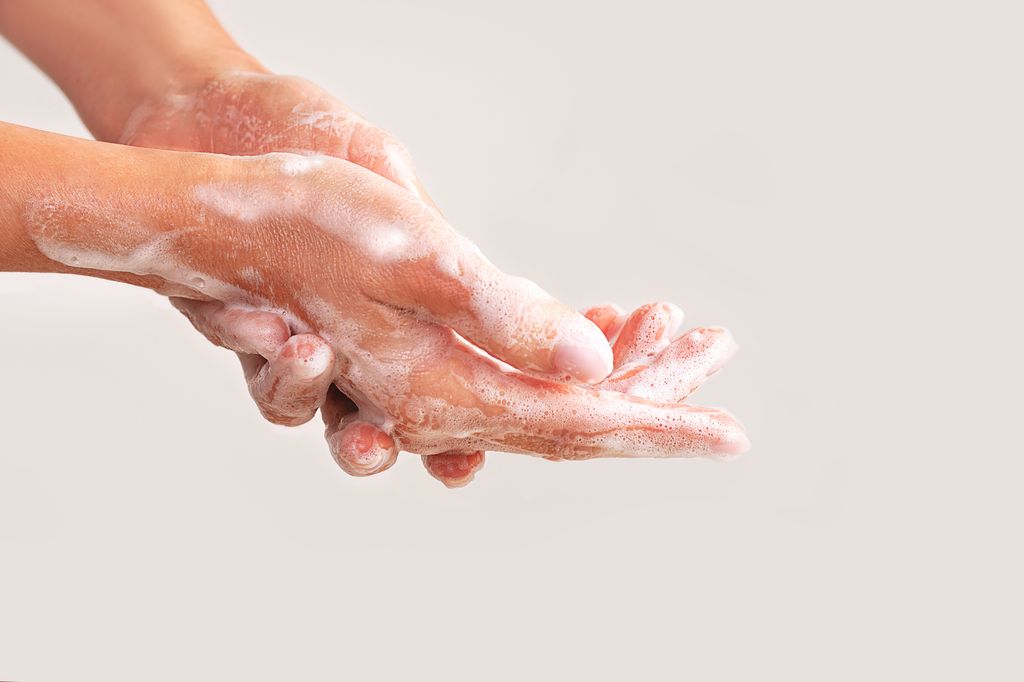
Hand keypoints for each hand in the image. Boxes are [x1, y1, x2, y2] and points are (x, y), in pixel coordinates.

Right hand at [25, 149, 746, 468]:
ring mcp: (431, 380)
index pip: (578, 425)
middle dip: (653, 398)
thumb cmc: (307, 221)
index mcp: (444, 392)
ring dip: (617, 368)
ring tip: (671, 329)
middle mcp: (440, 401)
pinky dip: (570, 344)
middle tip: (717, 359)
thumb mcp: (414, 260)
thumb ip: (507, 319)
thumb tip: (592, 368)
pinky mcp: (425, 346)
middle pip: (573, 420)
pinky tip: (604, 317)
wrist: (222, 209)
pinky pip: (516, 366)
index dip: (659, 428)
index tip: (730, 436)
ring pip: (549, 395)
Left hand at [118, 69, 499, 484]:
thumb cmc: (318, 147)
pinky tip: (262, 316)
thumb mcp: (395, 187)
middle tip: (377, 444)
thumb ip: (448, 254)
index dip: (456, 430)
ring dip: (301, 392)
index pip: (447, 387)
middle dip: (373, 444)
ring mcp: (289, 332)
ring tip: (309, 354)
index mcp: (408, 310)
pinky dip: (251, 336)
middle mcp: (349, 337)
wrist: (223, 119)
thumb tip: (550, 323)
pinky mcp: (231, 320)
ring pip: (297, 403)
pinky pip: (241, 347)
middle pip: (371, 422)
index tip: (464, 460)